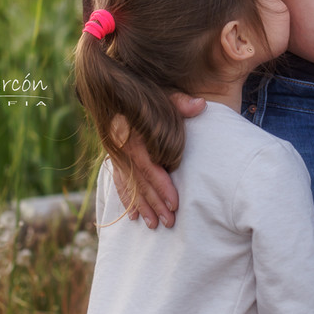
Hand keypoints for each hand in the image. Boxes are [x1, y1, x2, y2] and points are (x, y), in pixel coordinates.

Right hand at [110, 93, 205, 228]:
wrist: (111, 87)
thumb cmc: (142, 92)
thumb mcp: (161, 94)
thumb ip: (179, 102)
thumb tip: (201, 105)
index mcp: (132, 137)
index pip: (149, 168)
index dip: (162, 186)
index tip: (175, 203)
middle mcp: (121, 149)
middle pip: (140, 182)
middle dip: (154, 204)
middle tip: (169, 222)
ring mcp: (115, 154)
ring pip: (128, 185)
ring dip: (141, 206)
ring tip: (153, 226)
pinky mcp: (113, 156)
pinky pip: (118, 181)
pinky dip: (126, 198)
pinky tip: (133, 215)